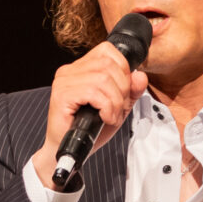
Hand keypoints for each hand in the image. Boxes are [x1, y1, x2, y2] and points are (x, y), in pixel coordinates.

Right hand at [30, 42, 148, 188]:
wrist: (69, 150)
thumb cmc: (89, 130)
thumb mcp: (118, 107)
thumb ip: (131, 91)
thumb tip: (140, 75)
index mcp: (81, 68)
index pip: (107, 51)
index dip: (123, 69)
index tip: (123, 91)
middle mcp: (70, 70)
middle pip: (109, 64)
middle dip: (122, 88)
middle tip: (119, 108)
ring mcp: (64, 81)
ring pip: (103, 79)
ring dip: (115, 101)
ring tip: (112, 116)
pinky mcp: (61, 95)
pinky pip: (93, 92)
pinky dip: (106, 107)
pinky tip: (105, 118)